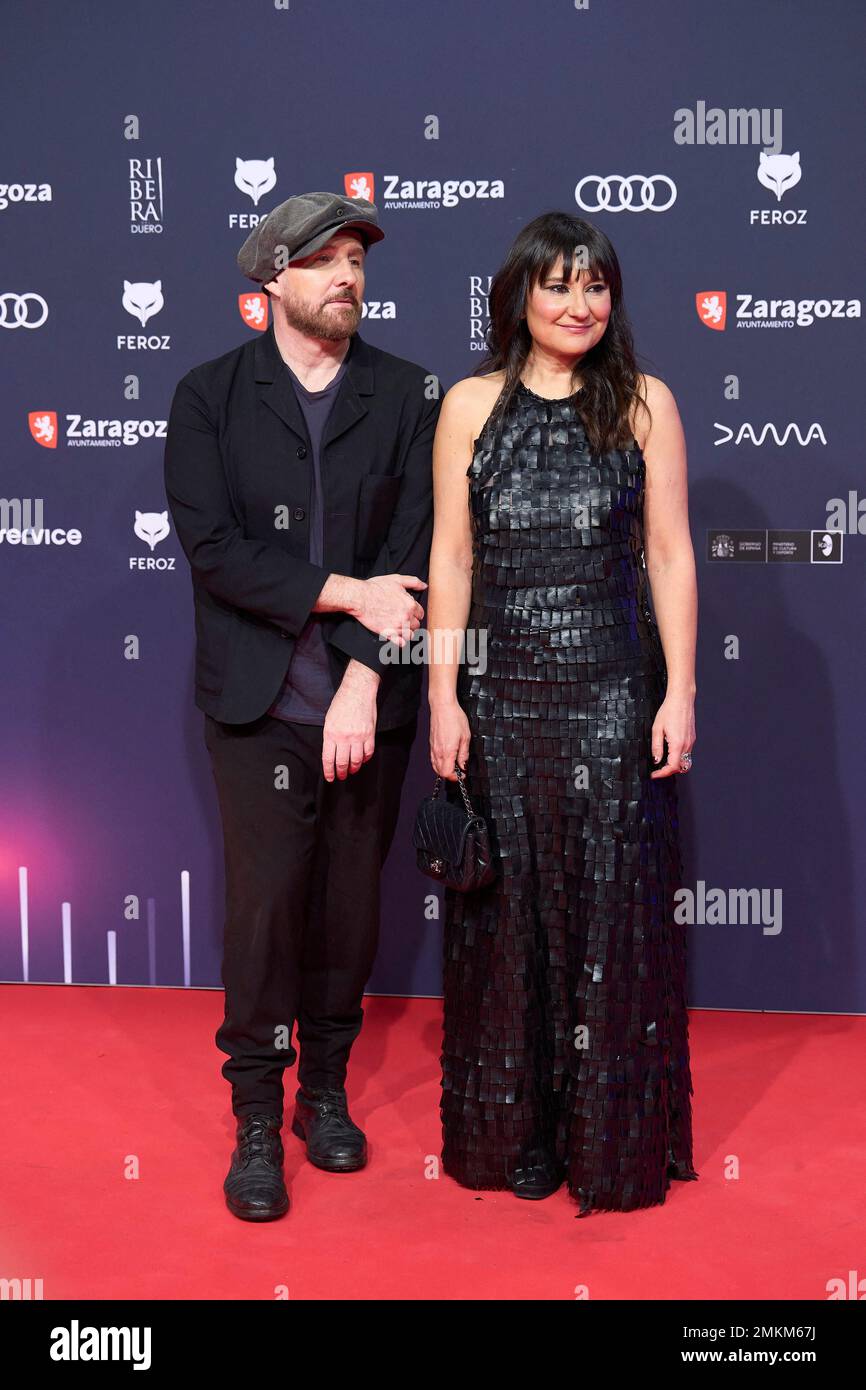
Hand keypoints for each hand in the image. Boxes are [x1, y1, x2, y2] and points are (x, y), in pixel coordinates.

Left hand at [322, 664, 378, 780]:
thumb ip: (330, 737)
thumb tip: (332, 753)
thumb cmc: (341, 703)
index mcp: (330, 733)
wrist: (357, 691)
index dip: (329, 771)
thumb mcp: (329, 720)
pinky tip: (362, 760)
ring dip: (354, 768)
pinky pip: (368, 752)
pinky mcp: (369, 734)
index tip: (330, 778)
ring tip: (352, 770)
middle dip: (342, 772)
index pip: (328, 759)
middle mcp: (344, 737)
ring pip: (356, 760)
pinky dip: (365, 758)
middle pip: (343, 762)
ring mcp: (358, 736)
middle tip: (342, 776)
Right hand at [353, 574, 426, 646]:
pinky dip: (401, 642)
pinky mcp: (388, 633)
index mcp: (411, 604)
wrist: (360, 597)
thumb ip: (413, 582)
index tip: (408, 611)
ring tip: (400, 628)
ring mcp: (397, 626)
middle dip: (411, 622)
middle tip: (402, 619)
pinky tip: (399, 639)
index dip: (414, 612)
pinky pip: (400, 642)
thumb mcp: (397, 579)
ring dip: (407, 632)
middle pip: (416, 625)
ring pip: (410, 634)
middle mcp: (406, 617)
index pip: (420, 613)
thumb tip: (425, 586)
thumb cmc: (376, 587)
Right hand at [430, 699, 470, 780]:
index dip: (455, 777)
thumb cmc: (454, 718)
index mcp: (447, 752)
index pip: (447, 773)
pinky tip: (447, 757)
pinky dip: (439, 762)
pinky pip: (433, 758)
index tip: (462, 774)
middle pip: (440, 772)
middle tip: (459, 770)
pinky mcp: (431, 743)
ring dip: (444, 769)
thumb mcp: (465, 737)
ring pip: (435, 766)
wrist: (442, 706)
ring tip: (454, 763)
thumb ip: (464, 754)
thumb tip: (463, 766)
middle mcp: (438, 752)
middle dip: (450, 774)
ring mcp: (433, 748)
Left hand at [650, 691, 695, 778]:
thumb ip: (656, 747)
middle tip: (658, 770)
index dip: (663, 774)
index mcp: (678, 744)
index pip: (673, 767)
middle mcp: (687, 744)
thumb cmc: (669, 711)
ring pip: (685, 761)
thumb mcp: (657, 729)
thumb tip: (656, 760)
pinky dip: (679, 757)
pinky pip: (687, 753)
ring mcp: (691, 741)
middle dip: (670, 771)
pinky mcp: (692, 738)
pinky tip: (670, 751)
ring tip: (663, 761)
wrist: (681, 699)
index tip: (654, 774)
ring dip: (675, 764)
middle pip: (681, 767)